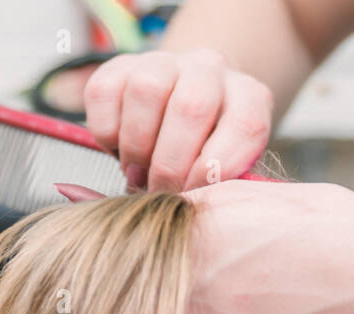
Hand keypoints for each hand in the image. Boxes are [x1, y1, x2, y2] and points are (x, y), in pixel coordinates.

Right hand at [83, 49, 273, 192]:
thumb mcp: (227, 170)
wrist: (182, 107)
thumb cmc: (207, 152)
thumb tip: (190, 214)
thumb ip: (219, 188)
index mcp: (249, 96)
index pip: (245, 127)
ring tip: (137, 170)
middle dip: (170, 164)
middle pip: (191, 107)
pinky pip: (104, 93)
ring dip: (137, 146)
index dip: (216, 171)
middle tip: (160, 192)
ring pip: (147, 90)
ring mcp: (165, 60)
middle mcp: (210, 68)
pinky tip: (119, 146)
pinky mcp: (120, 64)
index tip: (194, 198)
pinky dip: (106, 133)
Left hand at [101, 180, 353, 313]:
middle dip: (91, 289)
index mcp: (185, 244)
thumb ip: (179, 204)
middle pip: (94, 304)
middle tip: (101, 276)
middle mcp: (181, 304)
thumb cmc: (332, 237)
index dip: (87, 241)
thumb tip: (121, 204)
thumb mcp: (246, 195)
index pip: (99, 246)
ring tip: (128, 310)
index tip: (89, 238)